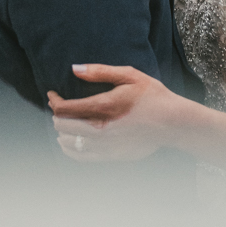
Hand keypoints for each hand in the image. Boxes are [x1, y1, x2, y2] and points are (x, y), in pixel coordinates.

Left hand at [47, 64, 182, 161]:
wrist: (173, 123)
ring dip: (62, 132)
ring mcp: (105, 146)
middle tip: (60, 105)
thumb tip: (74, 69)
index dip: (53, 101)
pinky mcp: (111, 157)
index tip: (52, 94)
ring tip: (65, 122)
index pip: (64, 109)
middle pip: (62, 126)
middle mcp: (101, 130)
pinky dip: (71, 149)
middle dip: (56, 114)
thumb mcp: (129, 75)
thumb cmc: (152, 96)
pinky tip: (72, 141)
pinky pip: (81, 157)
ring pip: (68, 143)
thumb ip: (99, 72)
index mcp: (103, 107)